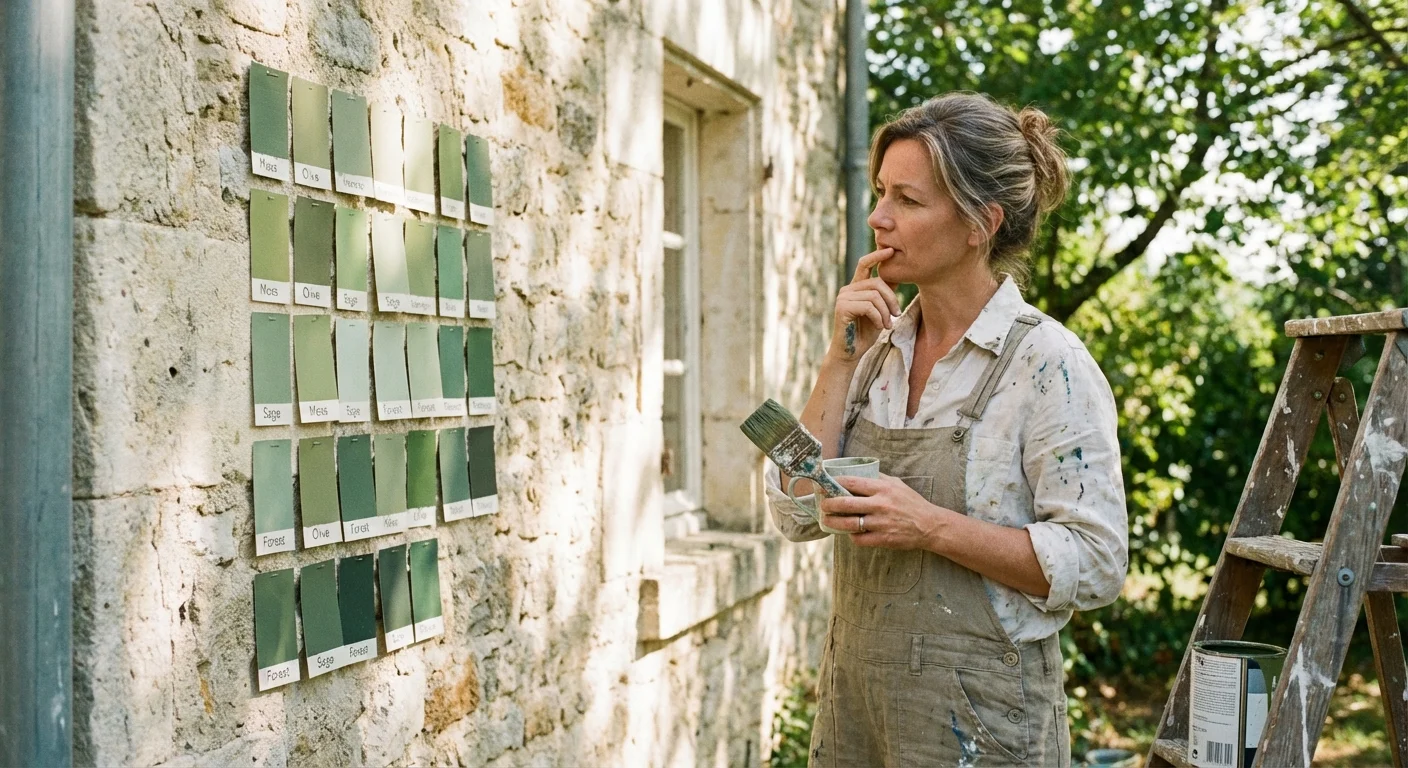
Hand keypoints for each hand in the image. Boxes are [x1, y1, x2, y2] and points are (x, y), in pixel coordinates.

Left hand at [818, 474, 949, 549]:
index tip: (824, 485)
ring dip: (834, 522)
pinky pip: (859, 539)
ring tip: (827, 520)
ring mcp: (880, 523)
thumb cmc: (912, 503)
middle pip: (845, 503)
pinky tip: (849, 533)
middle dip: (829, 504)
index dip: (834, 483)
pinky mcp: (883, 538)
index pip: (852, 482)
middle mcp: (880, 504)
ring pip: (849, 523)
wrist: (929, 525)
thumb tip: (858, 471)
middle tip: (823, 505)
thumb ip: (878, 478)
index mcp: (882, 488)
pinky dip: (851, 536)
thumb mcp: (897, 484)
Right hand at [827, 248, 900, 362]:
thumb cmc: (866, 332)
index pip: (865, 264)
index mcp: (856, 287)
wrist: (851, 353)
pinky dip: (878, 318)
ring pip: (875, 296)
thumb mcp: (880, 310)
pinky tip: (879, 327)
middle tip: (896, 314)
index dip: (877, 256)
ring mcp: (843, 298)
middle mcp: (847, 289)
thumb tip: (898, 275)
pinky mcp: (842, 308)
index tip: (891, 250)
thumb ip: (884, 293)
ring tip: (886, 324)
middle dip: (891, 299)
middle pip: (877, 283)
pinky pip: (868, 306)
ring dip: (885, 312)